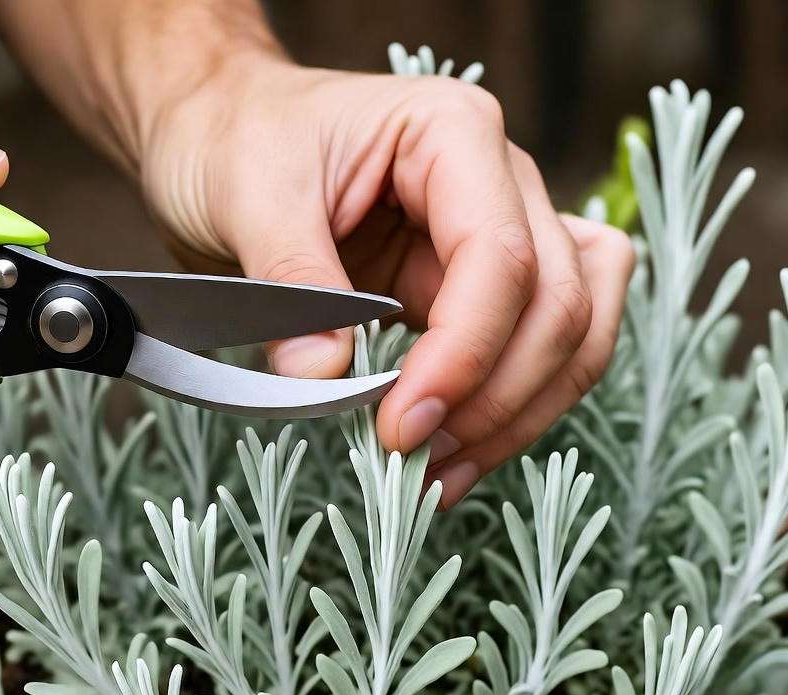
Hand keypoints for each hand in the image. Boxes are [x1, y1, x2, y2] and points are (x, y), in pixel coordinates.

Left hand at [141, 59, 633, 503]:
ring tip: (441, 471)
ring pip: (573, 331)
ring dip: (520, 411)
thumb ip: (294, 282)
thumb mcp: (248, 196)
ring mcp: (500, 232)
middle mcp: (500, 179)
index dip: (465, 354)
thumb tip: (326, 376)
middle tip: (416, 457)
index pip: (501, 257)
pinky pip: (538, 346)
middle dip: (498, 396)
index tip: (403, 425)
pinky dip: (513, 405)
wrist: (214, 130)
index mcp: (453, 133)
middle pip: (557, 302)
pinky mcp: (475, 285)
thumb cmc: (233, 138)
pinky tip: (459, 449)